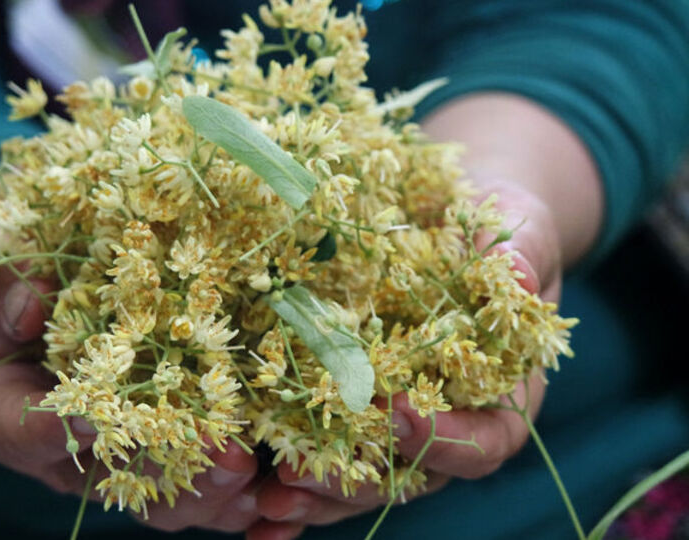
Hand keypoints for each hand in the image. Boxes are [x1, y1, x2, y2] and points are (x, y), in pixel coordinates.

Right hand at [0, 200, 260, 532]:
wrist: (51, 255)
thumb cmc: (15, 252)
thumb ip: (3, 279)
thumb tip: (27, 310)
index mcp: (4, 401)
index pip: (14, 430)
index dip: (46, 432)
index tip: (87, 418)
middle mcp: (63, 438)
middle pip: (103, 475)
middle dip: (160, 470)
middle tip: (211, 454)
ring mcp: (118, 445)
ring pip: (157, 490)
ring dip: (207, 487)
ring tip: (249, 465)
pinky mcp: (165, 435)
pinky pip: (198, 475)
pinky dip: (234, 482)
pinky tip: (271, 474)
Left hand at [247, 181, 562, 539]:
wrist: (448, 230)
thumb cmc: (488, 232)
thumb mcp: (511, 231)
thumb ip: (518, 256)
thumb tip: (518, 275)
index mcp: (500, 397)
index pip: (485, 441)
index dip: (446, 437)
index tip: (398, 410)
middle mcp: (447, 426)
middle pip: (409, 474)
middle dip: (356, 479)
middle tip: (303, 473)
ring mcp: (394, 429)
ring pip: (360, 480)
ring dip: (315, 495)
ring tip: (269, 498)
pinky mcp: (349, 418)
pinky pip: (324, 459)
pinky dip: (292, 489)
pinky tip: (252, 509)